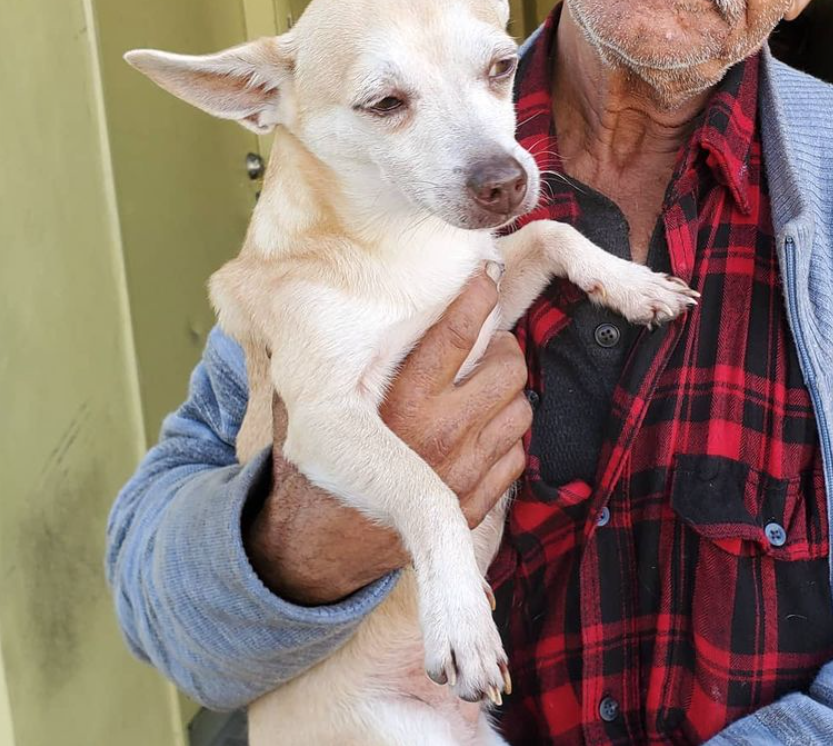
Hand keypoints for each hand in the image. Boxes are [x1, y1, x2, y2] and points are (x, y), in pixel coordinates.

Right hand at [244, 271, 530, 604]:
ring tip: (482, 390)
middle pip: (507, 367)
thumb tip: (326, 305)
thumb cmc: (315, 467)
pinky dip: (504, 438)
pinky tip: (479, 433)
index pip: (459, 333)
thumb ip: (327, 361)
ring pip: (520, 408)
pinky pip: (515, 454)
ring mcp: (464, 472)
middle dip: (501, 349)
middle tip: (485, 348)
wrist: (316, 551)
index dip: (479, 297)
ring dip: (507, 394)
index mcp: (401, 402)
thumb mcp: (312, 405)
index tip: (483, 282)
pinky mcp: (475, 505)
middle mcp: (440, 434)